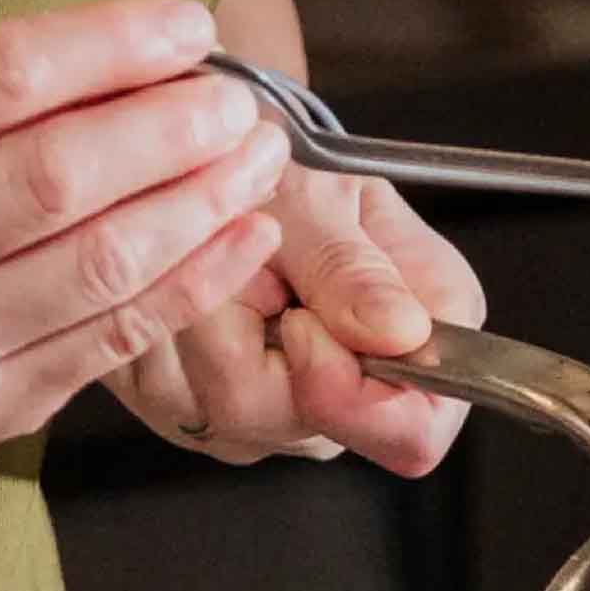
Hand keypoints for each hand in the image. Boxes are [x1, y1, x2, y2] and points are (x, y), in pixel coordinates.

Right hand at [0, 0, 284, 450]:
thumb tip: (141, 61)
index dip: (110, 45)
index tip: (188, 27)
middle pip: (61, 177)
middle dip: (172, 132)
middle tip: (238, 104)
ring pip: (104, 264)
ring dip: (203, 205)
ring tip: (257, 160)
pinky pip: (119, 335)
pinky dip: (199, 280)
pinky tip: (248, 234)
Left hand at [103, 160, 485, 476]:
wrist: (220, 156)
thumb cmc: (289, 168)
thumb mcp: (325, 195)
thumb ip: (353, 265)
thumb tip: (400, 332)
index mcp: (424, 345)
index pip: (415, 433)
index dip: (358, 397)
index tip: (301, 321)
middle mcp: (359, 395)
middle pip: (310, 425)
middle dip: (258, 333)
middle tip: (244, 250)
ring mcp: (282, 418)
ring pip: (231, 411)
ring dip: (202, 319)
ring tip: (208, 254)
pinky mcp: (207, 415)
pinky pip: (173, 398)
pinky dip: (165, 326)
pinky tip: (179, 280)